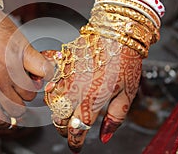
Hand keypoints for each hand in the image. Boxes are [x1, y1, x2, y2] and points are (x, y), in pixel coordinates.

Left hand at [0, 0, 53, 127]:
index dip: (3, 122)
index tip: (7, 119)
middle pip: (17, 109)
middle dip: (14, 107)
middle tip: (12, 98)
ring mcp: (12, 67)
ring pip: (30, 94)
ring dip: (26, 91)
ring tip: (19, 80)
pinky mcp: (24, 51)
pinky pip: (44, 72)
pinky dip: (44, 75)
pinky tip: (36, 72)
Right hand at [45, 33, 141, 152]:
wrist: (116, 34)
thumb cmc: (125, 61)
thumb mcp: (127, 94)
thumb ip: (115, 117)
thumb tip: (105, 135)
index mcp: (91, 101)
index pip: (77, 129)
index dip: (74, 141)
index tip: (75, 146)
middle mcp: (74, 90)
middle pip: (59, 119)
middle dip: (63, 130)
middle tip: (70, 131)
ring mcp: (65, 77)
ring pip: (51, 103)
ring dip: (56, 113)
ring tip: (64, 115)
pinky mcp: (62, 65)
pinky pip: (51, 84)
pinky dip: (53, 94)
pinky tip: (59, 94)